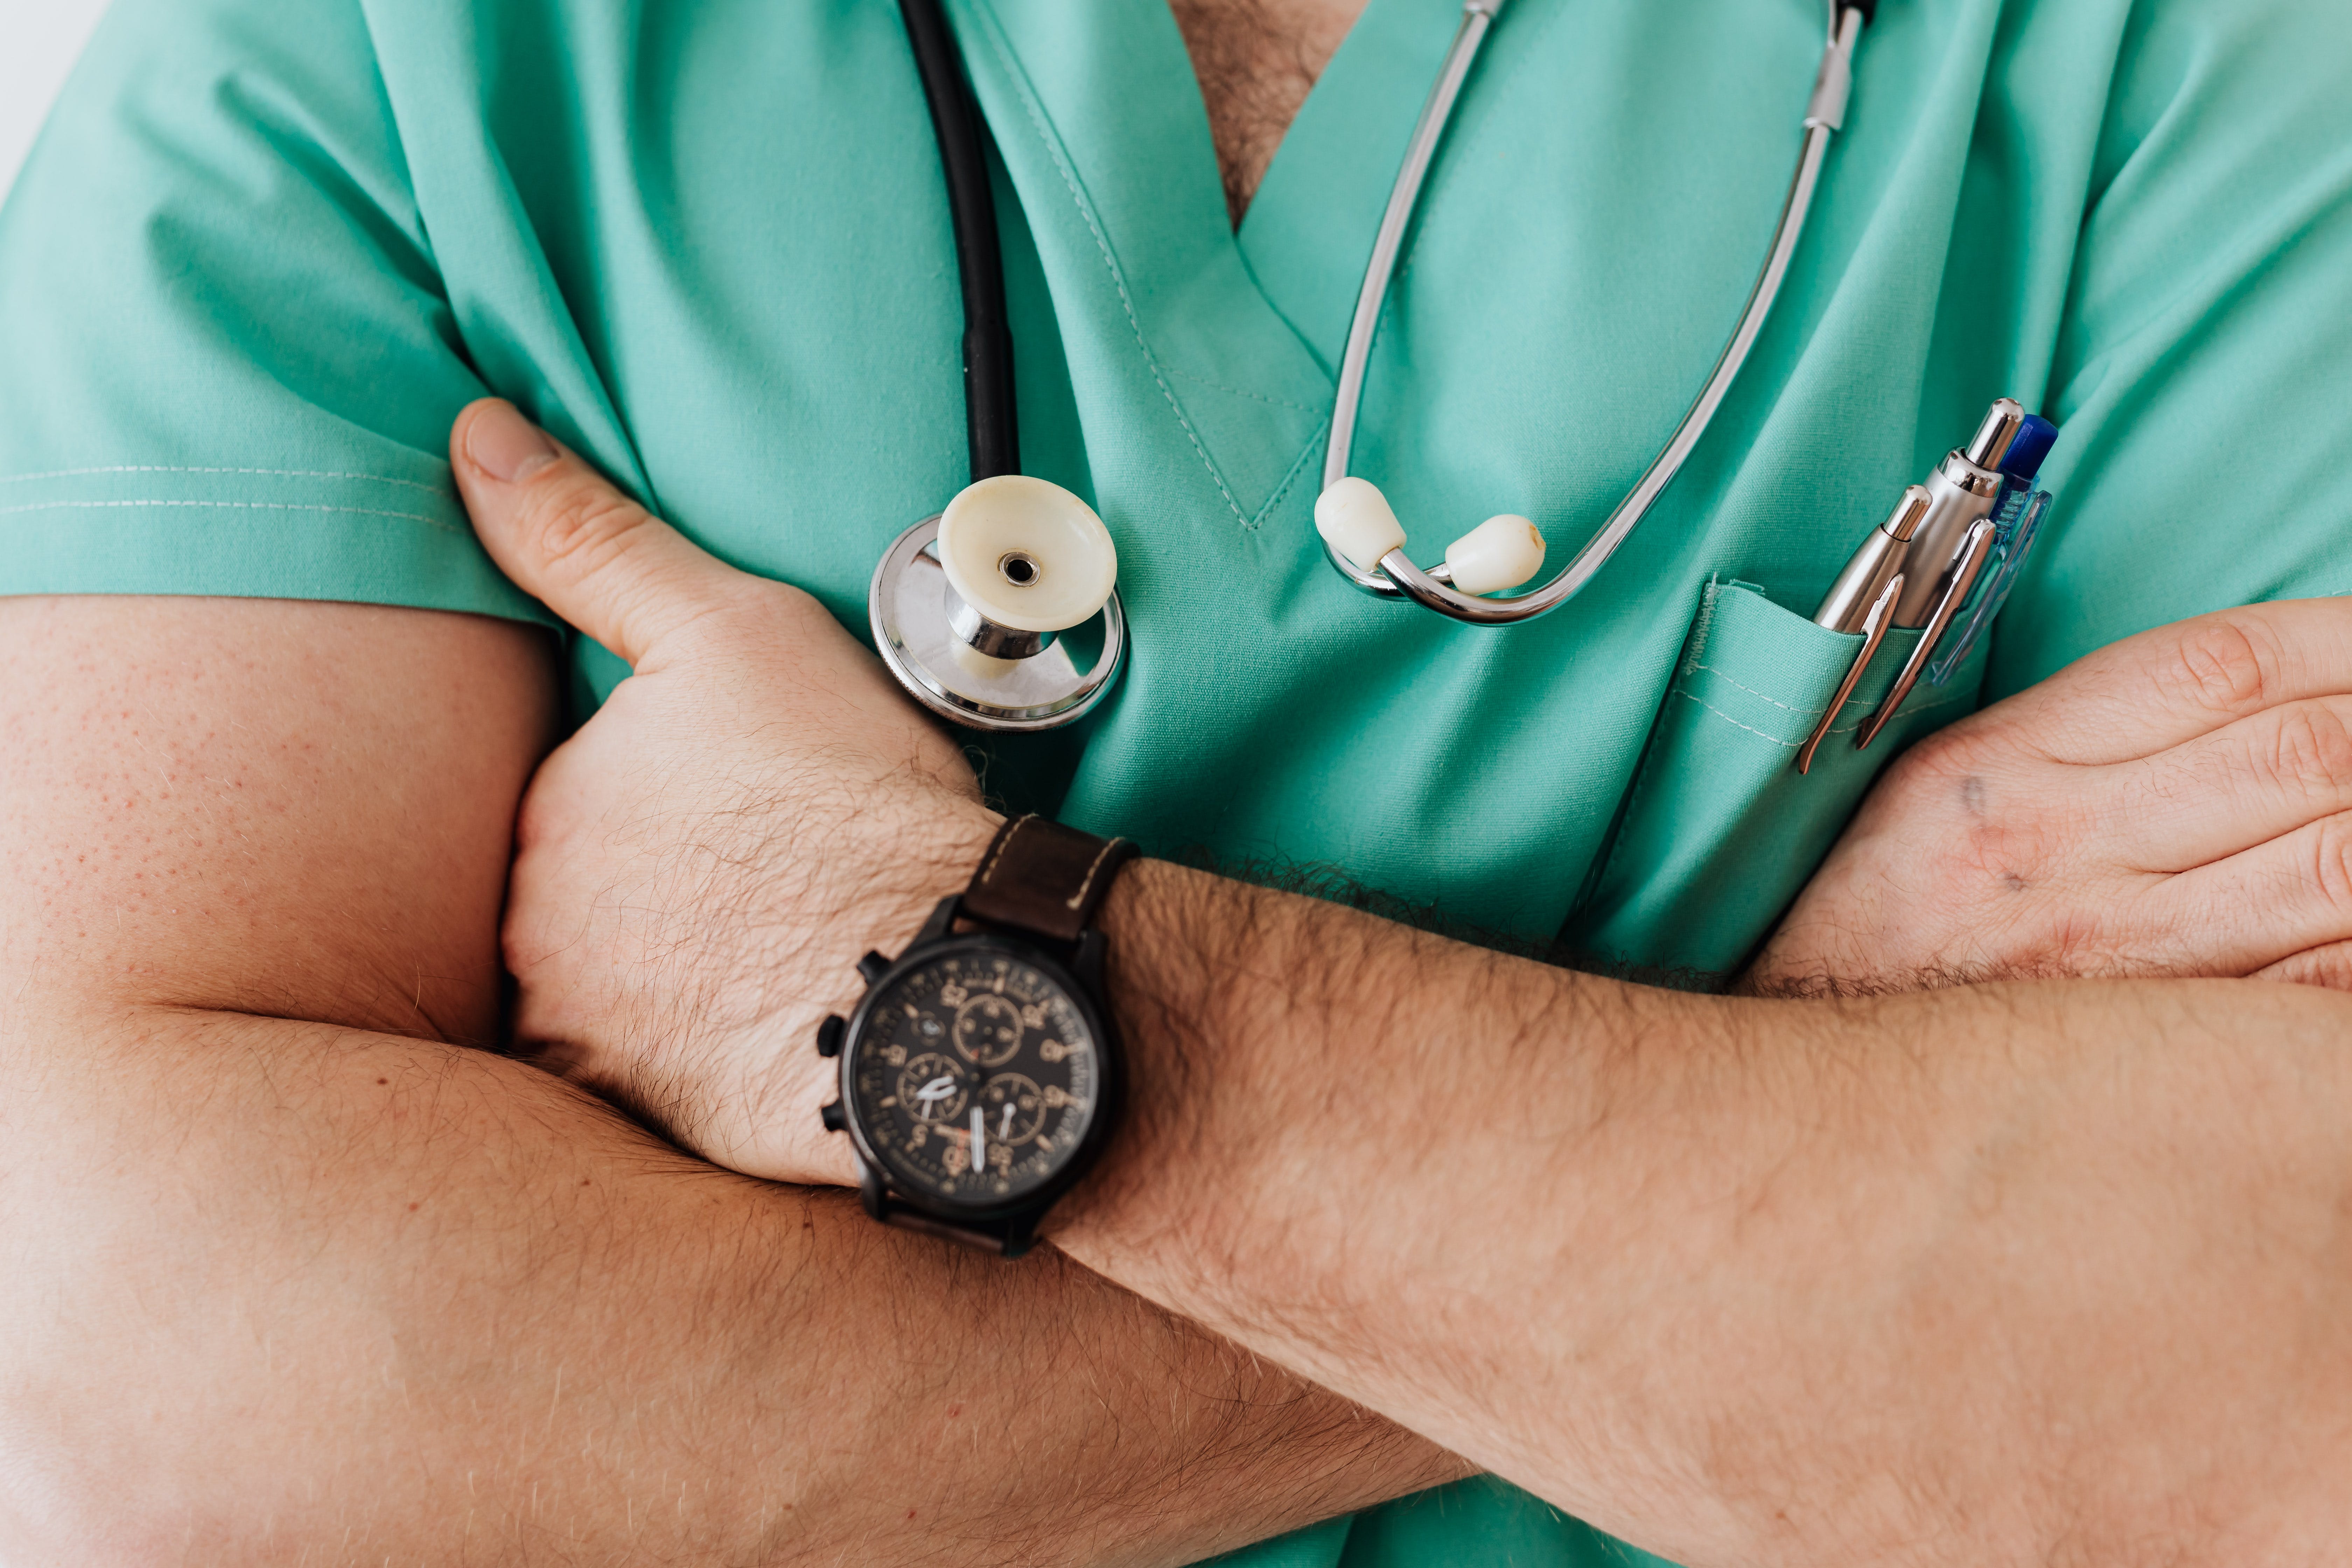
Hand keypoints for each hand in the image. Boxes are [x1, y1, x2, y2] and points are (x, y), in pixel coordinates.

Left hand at [450, 399, 999, 1184]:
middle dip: (664, 890)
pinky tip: (766, 1029)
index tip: (759, 808)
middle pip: (584, 896)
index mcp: (552, 805)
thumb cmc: (854, 799)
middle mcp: (534, 923)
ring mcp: (581, 1028)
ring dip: (675, 975)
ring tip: (787, 957)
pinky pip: (640, 1078)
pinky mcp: (636, 1115)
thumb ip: (592, 541)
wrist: (944, 974)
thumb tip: (476, 439)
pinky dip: (691, 1054)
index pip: (583, 794)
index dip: (679, 796)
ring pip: (610, 988)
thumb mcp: (731, 628)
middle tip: (777, 884)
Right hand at [1751, 600, 2351, 993]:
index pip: (2222, 666)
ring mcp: (2119, 960)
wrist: (1813, 1098)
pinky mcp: (2161, 1053)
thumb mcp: (1940, 793)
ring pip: (2342, 866)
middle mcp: (2061, 852)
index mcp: (2002, 769)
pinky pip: (2323, 990)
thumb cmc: (1877, 932)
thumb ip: (2077, 735)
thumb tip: (2253, 699)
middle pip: (2305, 754)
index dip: (2343, 638)